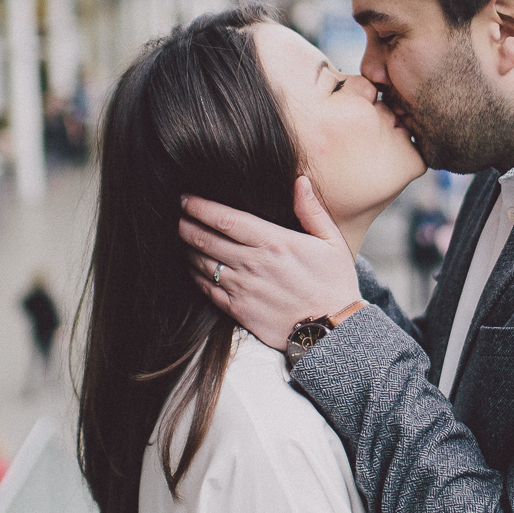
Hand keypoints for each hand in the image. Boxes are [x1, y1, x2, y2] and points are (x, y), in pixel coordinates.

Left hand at [181, 177, 361, 350]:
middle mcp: (254, 264)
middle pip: (207, 240)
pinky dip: (196, 276)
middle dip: (187, 225)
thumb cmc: (335, 284)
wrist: (333, 330)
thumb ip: (312, 210)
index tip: (187, 199)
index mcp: (275, 243)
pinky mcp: (239, 311)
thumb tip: (300, 181)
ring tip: (183, 239)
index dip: (201, 207)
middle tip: (178, 215)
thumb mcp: (332, 242)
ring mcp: (244, 289)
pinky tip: (193, 268)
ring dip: (188, 249)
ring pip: (203, 264)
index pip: (226, 219)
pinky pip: (208, 290)